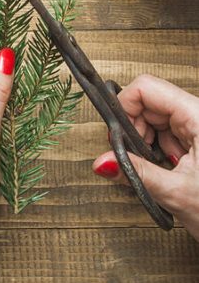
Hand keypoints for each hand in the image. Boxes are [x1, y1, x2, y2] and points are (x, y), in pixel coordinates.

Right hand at [91, 75, 198, 238]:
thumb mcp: (179, 194)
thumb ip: (137, 173)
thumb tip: (103, 162)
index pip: (149, 89)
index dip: (125, 106)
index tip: (117, 134)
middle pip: (151, 103)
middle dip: (134, 129)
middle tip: (129, 156)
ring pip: (158, 121)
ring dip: (146, 143)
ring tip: (153, 169)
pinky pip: (170, 136)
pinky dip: (158, 152)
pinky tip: (164, 172)